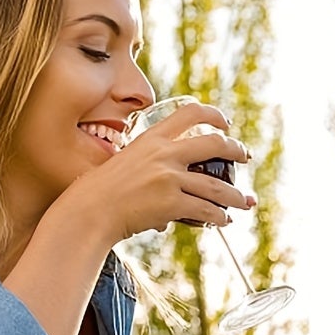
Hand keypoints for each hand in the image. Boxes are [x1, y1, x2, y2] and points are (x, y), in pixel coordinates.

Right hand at [72, 100, 255, 242]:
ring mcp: (169, 178)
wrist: (89, 212)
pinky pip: (206, 211)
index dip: (214, 115)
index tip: (225, 124)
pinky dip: (219, 217)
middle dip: (236, 150)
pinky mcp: (172, 203)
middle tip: (245, 156)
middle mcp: (164, 154)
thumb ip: (147, 165)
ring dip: (235, 196)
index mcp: (151, 139)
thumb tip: (167, 185)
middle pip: (215, 144)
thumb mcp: (123, 163)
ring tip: (243, 201)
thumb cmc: (99, 191)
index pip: (190, 113)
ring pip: (217, 186)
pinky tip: (223, 221)